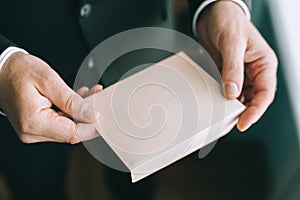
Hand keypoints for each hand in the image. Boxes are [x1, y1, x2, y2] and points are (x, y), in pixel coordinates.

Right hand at [0, 52, 100, 143]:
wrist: (0, 70)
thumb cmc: (18, 71)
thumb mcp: (49, 81)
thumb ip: (72, 101)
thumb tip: (91, 115)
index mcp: (34, 123)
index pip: (73, 133)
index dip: (92, 126)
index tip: (103, 114)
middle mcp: (32, 132)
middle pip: (71, 131)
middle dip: (88, 116)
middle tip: (98, 97)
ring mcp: (33, 131)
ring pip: (67, 127)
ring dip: (80, 112)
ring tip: (89, 93)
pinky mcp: (36, 127)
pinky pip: (60, 123)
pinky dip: (71, 111)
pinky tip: (78, 98)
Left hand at [196, 1, 277, 130]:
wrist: (212, 14)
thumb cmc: (228, 21)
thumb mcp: (232, 42)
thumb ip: (232, 68)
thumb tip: (232, 93)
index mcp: (264, 63)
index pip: (265, 93)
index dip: (255, 111)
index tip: (243, 123)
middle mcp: (253, 71)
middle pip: (252, 98)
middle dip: (242, 111)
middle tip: (228, 122)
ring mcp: (239, 73)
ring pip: (238, 96)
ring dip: (229, 105)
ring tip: (219, 114)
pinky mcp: (225, 74)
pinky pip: (224, 89)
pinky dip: (219, 97)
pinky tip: (212, 101)